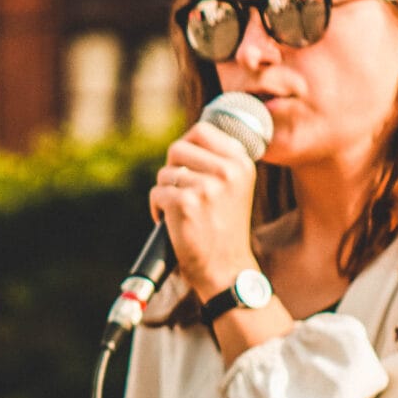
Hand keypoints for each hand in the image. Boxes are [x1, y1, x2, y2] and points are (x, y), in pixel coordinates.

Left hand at [149, 116, 260, 302]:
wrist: (226, 267)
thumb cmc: (224, 225)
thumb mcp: (234, 186)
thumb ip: (218, 160)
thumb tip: (190, 135)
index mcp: (241, 163)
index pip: (201, 130)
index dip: (186, 146)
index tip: (187, 165)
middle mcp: (227, 171)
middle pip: (177, 148)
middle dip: (172, 169)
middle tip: (182, 191)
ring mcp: (206, 187)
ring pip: (165, 173)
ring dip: (166, 192)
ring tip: (182, 211)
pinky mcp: (184, 203)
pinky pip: (156, 193)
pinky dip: (158, 208)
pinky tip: (172, 222)